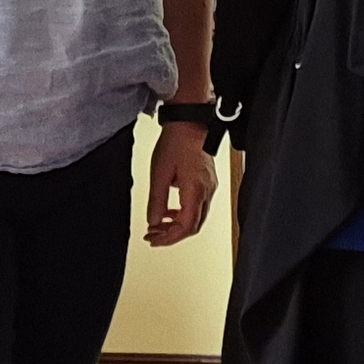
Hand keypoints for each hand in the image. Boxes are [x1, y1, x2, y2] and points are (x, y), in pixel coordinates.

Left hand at [145, 123, 217, 245]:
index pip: (186, 227)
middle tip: (154, 235)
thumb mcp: (159, 173)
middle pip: (193, 226)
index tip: (155, 240)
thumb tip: (154, 221)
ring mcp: (210, 186)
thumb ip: (157, 201)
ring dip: (177, 224)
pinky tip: (170, 210)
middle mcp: (207, 191)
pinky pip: (198, 205)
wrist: (190, 122)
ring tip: (159, 224)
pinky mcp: (208, 181)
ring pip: (197, 217)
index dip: (169, 238)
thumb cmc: (177, 142)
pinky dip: (183, 213)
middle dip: (172, 234)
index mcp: (195, 190)